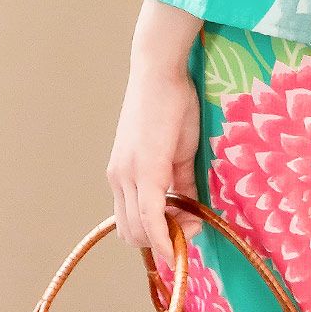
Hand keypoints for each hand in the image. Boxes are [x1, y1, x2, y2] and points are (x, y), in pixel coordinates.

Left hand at [105, 55, 201, 265]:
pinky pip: (150, 216)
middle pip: (132, 234)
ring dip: (166, 237)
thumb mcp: (178, 151)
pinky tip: (179, 240)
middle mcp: (119, 178)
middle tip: (191, 223)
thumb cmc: (171, 103)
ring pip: (138, 231)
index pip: (132, 224)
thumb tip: (191, 212)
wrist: (161, 71)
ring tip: (191, 217)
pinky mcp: (144, 169)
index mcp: (123, 175)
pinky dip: (163, 236)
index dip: (158, 237)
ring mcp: (127, 175)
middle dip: (163, 239)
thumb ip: (181, 183)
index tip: (187, 229)